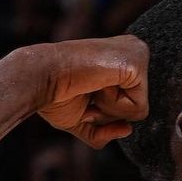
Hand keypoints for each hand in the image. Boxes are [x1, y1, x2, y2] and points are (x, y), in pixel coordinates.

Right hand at [31, 36, 148, 148]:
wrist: (41, 77)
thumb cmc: (55, 96)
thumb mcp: (81, 119)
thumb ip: (104, 129)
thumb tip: (128, 130)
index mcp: (122, 58)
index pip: (131, 104)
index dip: (104, 111)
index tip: (84, 92)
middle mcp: (133, 50)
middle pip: (138, 109)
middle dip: (109, 112)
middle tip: (87, 90)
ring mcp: (137, 53)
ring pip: (140, 110)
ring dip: (110, 109)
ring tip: (91, 86)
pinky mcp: (138, 62)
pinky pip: (139, 108)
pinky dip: (115, 106)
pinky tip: (98, 84)